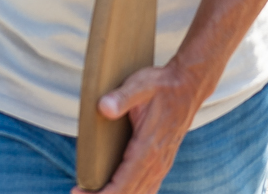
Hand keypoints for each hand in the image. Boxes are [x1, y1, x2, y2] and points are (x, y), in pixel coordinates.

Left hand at [72, 61, 207, 193]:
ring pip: (141, 193)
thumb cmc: (163, 85)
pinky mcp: (164, 161)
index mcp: (148, 149)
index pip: (123, 185)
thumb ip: (122, 97)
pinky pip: (149, 188)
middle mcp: (157, 162)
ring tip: (96, 192)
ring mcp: (162, 164)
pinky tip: (121, 190)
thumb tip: (103, 107)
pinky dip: (133, 193)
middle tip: (79, 193)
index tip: (78, 191)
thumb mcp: (140, 85)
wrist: (190, 85)